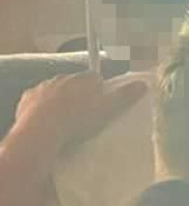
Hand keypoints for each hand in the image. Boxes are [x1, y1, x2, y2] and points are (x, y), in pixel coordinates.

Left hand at [12, 73, 147, 149]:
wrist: (42, 128)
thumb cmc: (78, 118)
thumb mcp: (107, 109)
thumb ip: (125, 96)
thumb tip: (143, 83)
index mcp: (83, 79)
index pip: (95, 77)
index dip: (100, 88)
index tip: (102, 101)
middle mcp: (63, 77)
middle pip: (74, 82)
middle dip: (79, 93)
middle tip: (85, 112)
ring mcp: (43, 87)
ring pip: (55, 90)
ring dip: (61, 99)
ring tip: (67, 119)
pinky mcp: (28, 98)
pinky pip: (38, 100)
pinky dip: (43, 107)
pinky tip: (48, 120)